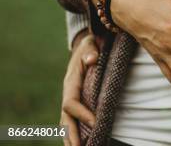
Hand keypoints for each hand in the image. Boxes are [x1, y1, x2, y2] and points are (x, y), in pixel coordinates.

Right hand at [61, 31, 97, 145]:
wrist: (86, 45)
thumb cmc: (91, 45)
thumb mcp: (91, 43)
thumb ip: (91, 51)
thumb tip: (92, 60)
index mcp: (71, 82)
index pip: (72, 102)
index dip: (82, 113)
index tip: (95, 123)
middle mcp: (68, 93)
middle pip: (66, 118)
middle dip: (71, 135)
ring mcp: (70, 98)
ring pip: (66, 122)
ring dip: (70, 138)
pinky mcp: (76, 101)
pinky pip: (72, 120)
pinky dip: (73, 133)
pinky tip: (79, 143)